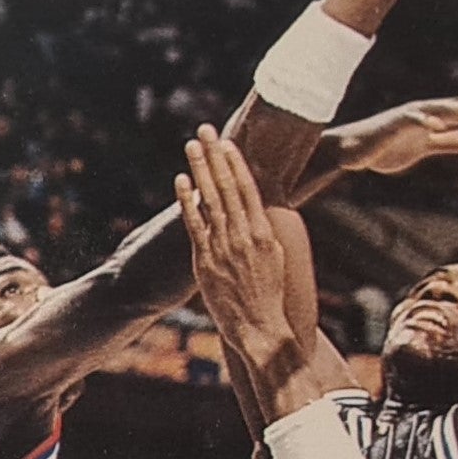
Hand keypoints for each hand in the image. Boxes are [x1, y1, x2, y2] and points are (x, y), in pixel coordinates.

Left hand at [175, 126, 289, 351]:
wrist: (260, 329)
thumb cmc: (269, 296)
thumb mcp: (275, 259)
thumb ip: (262, 232)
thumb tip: (256, 211)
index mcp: (264, 233)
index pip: (248, 189)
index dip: (235, 162)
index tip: (226, 142)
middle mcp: (244, 236)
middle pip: (228, 186)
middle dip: (215, 155)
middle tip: (205, 129)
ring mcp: (224, 247)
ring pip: (210, 199)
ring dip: (200, 169)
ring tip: (192, 145)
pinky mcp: (206, 261)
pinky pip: (195, 224)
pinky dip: (188, 200)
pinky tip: (182, 180)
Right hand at [340, 91, 457, 176]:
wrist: (352, 152)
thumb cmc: (389, 147)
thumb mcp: (428, 147)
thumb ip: (454, 141)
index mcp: (437, 118)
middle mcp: (427, 113)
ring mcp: (410, 118)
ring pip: (440, 111)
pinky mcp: (392, 126)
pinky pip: (409, 123)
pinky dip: (422, 122)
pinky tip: (436, 123)